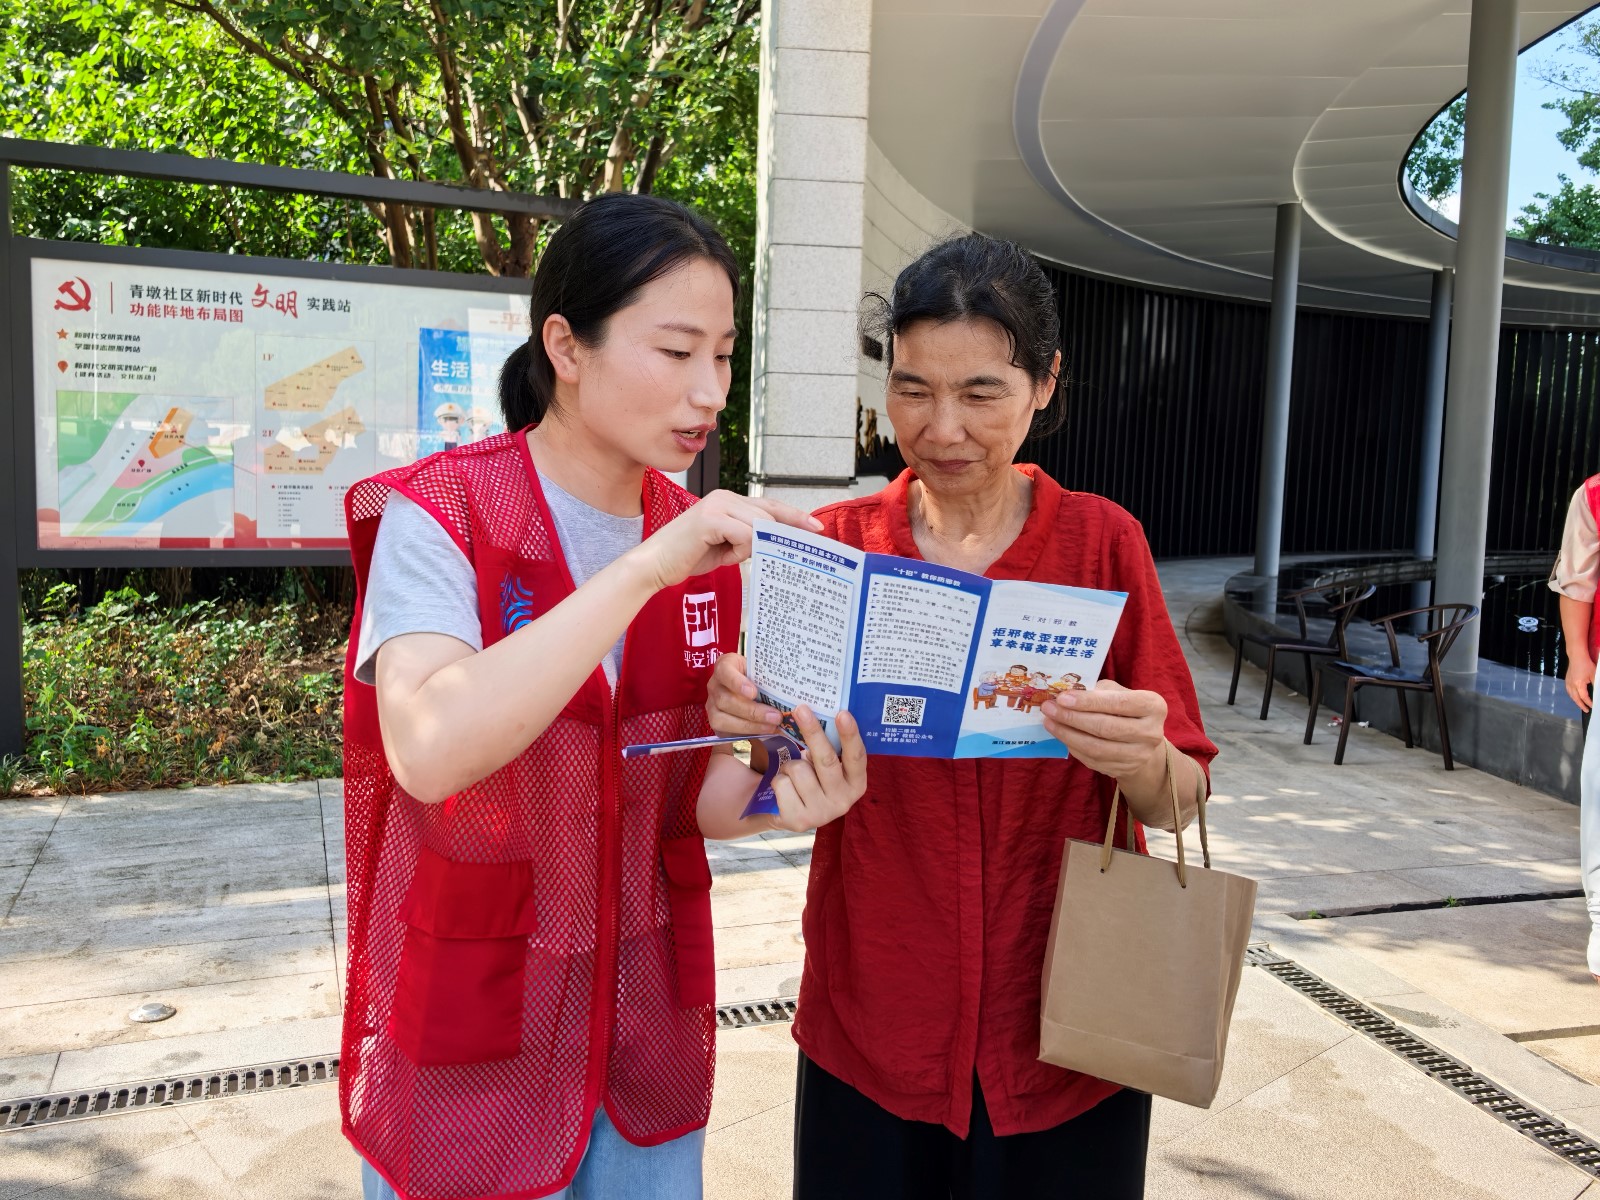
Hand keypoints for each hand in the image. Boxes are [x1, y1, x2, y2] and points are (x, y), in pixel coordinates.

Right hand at [629, 490, 820, 590]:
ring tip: (732, 556)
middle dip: (784, 532)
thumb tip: (776, 544)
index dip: (794, 516)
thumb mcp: (727, 547)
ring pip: (759, 525)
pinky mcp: (710, 518)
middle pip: (770, 514)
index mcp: (730, 501)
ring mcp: (718, 505)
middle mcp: (725, 497)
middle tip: (795, 547)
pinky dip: (741, 550)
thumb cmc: (689, 556)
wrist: (655, 564)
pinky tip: (726, 556)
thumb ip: (749, 540)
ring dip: (752, 548)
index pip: (770, 506)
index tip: (815, 527)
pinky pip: (744, 534)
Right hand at [706, 652, 783, 735]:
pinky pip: (726, 731)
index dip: (737, 682)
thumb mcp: (763, 672)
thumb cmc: (760, 677)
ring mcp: (712, 704)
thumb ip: (770, 679)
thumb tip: (793, 696)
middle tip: (775, 716)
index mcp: (725, 665)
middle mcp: (714, 684)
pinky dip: (747, 733)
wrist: (752, 690)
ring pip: (722, 718)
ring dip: (750, 725)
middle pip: (725, 699)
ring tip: (772, 726)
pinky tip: (764, 731)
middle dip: (752, 711)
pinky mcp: (716, 722)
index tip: (754, 693)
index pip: (724, 671)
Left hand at [767, 705, 867, 832]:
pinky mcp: (799, 820)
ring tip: (791, 774)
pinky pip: (782, 784)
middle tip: (801, 708)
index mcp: (855, 783)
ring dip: (788, 765)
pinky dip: (777, 780)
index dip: (850, 735)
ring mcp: (822, 813)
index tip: (843, 713)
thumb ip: (828, 748)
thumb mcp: (822, 764)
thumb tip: (814, 714)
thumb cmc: (808, 778)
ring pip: (798, 770)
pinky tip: (783, 790)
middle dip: (812, 732)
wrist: (781, 811)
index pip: (856, 756)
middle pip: (826, 760)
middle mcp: (844, 801)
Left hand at [1040, 679, 1166, 782]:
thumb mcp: (1117, 692)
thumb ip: (1096, 692)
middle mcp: (1151, 732)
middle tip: (1049, 708)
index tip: (1062, 698)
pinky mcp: (1125, 769)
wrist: (1141, 740)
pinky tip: (1061, 735)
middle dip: (1072, 718)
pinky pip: (1093, 760)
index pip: (1119, 703)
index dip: (1089, 702)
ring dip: (1067, 735)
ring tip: (1049, 722)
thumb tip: (1064, 695)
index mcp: (1153, 706)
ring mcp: (1140, 755)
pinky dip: (1073, 747)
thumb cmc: (1124, 708)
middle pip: (1106, 728)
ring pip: (1097, 748)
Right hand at [1568, 653, 1594, 713]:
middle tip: (1586, 710)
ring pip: (1571, 695)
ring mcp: (1568, 682)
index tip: (1592, 706)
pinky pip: (1569, 690)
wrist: (1577, 656)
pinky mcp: (1567, 679)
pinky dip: (1572, 695)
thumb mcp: (1594, 675)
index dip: (1588, 703)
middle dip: (1581, 705)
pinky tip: (1575, 696)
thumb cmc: (1586, 664)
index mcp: (1578, 684)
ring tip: (1581, 705)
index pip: (1584, 697)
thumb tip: (1597, 693)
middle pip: (1575, 698)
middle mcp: (1571, 684)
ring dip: (1576, 701)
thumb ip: (1596, 685)